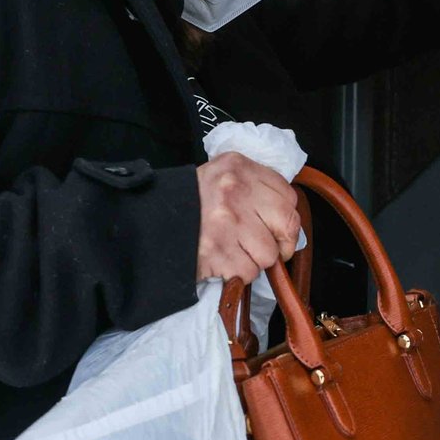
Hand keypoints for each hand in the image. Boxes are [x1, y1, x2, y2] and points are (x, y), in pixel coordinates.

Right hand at [195, 153, 298, 282]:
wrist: (152, 221)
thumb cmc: (191, 201)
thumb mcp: (222, 175)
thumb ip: (254, 185)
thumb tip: (285, 217)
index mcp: (238, 167)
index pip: (287, 196)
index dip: (287, 219)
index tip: (279, 229)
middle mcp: (235, 191)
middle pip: (286, 226)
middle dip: (281, 244)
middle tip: (269, 248)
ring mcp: (227, 223)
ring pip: (268, 254)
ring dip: (255, 260)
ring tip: (236, 251)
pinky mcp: (217, 252)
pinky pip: (248, 272)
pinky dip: (238, 273)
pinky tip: (223, 261)